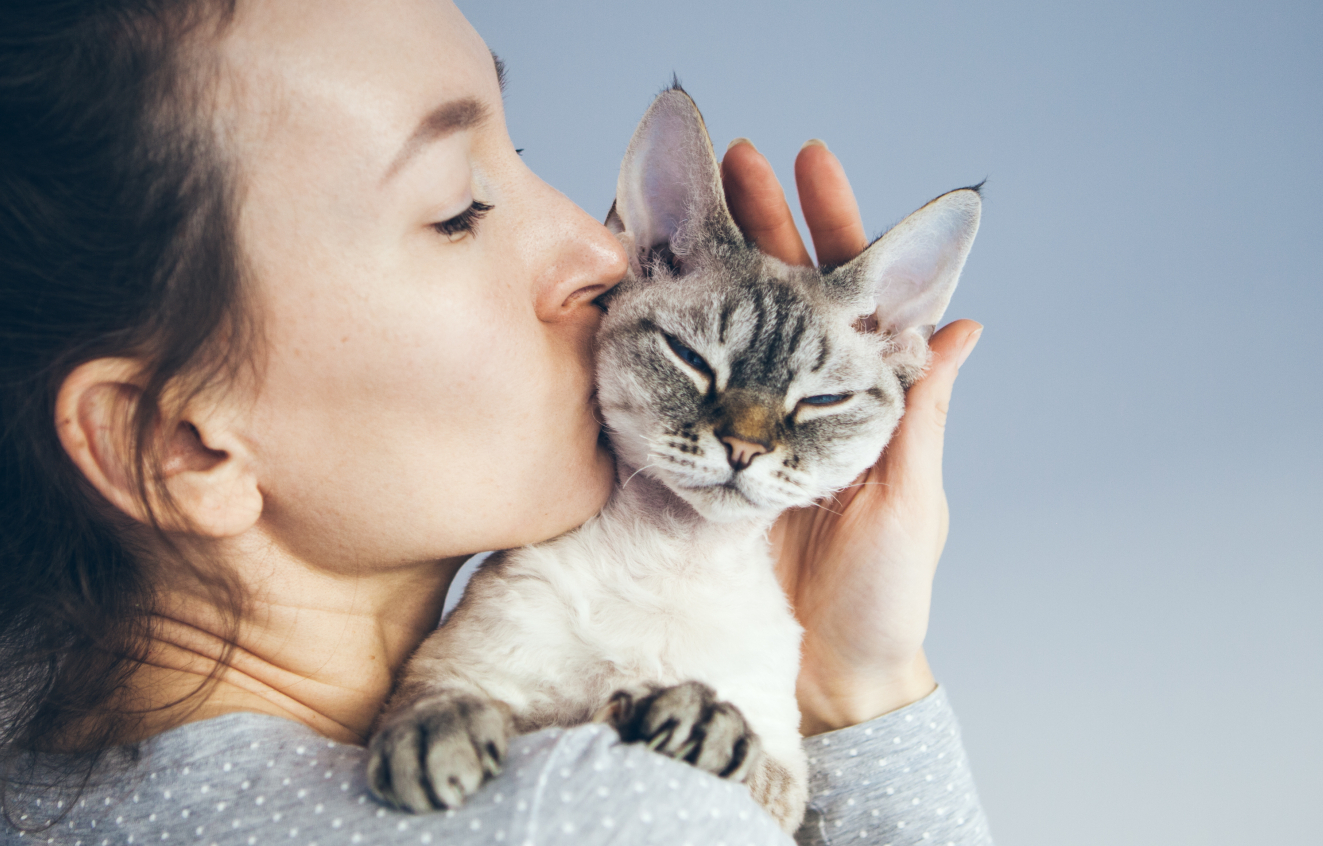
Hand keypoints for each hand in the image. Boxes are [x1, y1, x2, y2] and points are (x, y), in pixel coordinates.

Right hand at [720, 139, 983, 734]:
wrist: (826, 680)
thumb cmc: (888, 601)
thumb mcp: (910, 501)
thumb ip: (918, 415)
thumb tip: (962, 327)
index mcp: (862, 401)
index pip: (852, 295)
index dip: (835, 227)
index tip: (812, 165)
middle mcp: (801, 403)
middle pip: (781, 294)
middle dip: (760, 223)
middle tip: (734, 161)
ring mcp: (750, 428)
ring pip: (729, 328)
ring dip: (709, 263)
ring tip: (679, 205)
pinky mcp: (706, 460)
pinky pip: (685, 388)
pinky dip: (665, 336)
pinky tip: (641, 293)